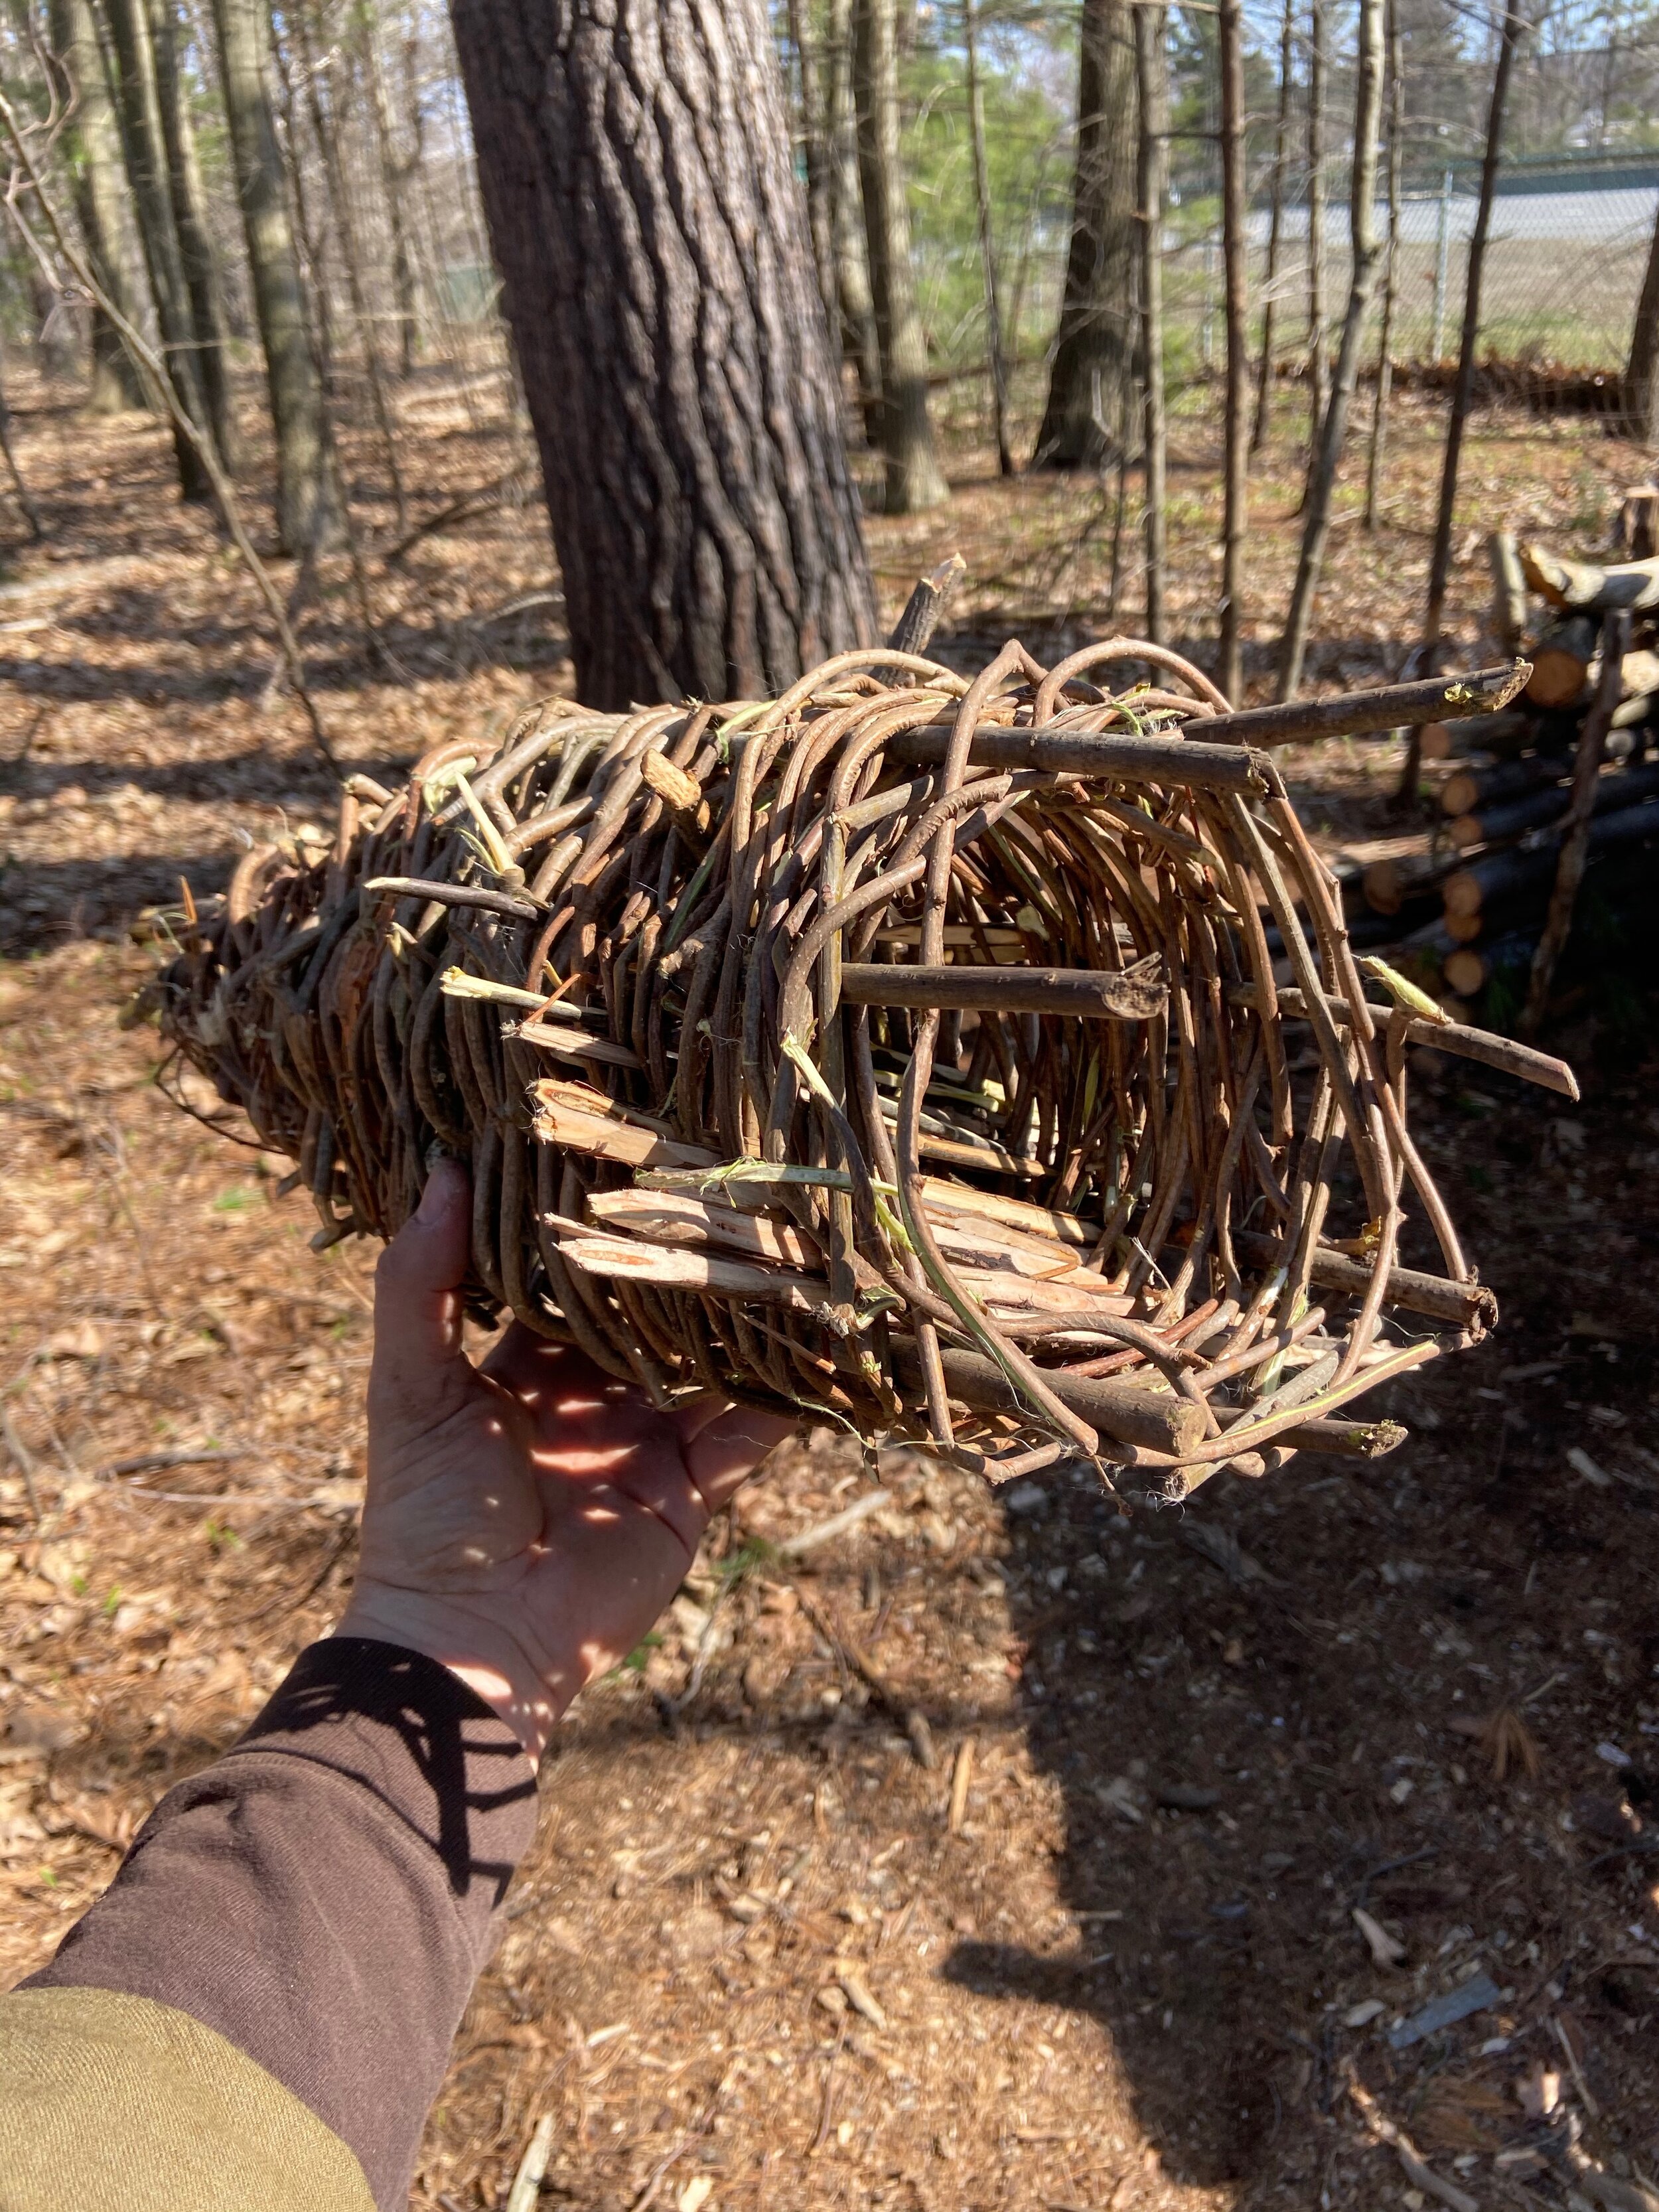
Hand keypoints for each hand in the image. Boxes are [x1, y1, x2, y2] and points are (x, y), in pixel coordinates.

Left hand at [335, 1161, 794, 1759]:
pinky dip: (785, 1397)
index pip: (573, 1278)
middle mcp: (592, 1397)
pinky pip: (748, 1435)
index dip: (601, 1227)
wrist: (471, 1641)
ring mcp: (646, 1444)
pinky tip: (823, 1343)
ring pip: (710, 1365)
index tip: (637, 1155)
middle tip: (736, 1186)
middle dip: (688, 1264)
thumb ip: (421, 1282)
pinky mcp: (691, 1493)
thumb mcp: (412, 1386)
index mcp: (523, 1367)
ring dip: (747, 1320)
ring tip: (795, 1248)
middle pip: (652, 1316)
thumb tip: (445, 1169)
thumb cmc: (428, 1511)